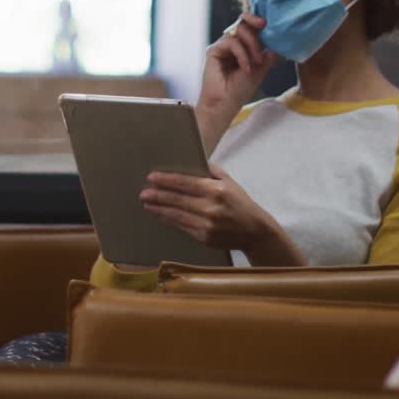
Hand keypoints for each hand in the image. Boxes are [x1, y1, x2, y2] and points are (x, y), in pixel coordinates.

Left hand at [140, 164, 303, 264]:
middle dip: (158, 196)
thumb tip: (191, 160)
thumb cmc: (240, 203)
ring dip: (159, 209)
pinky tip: (160, 215)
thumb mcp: (229, 182)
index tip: (152, 177)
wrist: (254, 231)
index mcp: (216, 190)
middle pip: (177, 200)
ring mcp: (207, 225)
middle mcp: (210, 208)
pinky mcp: (204, 238)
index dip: (166, 180)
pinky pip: (182, 227)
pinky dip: (169, 220)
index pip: (185, 183)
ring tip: (147, 204)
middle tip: (143, 193)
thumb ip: (210, 170)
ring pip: (176, 215)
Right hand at [197, 12, 278, 123]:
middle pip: (243, 23)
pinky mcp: (213, 51)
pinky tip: (245, 67)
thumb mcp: (260, 70)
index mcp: (242, 47)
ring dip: (252, 43)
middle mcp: (231, 44)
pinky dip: (242, 54)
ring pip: (238, 30)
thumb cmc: (240, 90)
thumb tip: (281, 43)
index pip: (249, 27)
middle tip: (265, 30)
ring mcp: (222, 47)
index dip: (257, 20)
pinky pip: (231, 42)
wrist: (225, 104)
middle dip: (256, 28)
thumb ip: (268, 56)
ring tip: (256, 61)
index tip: (268, 23)